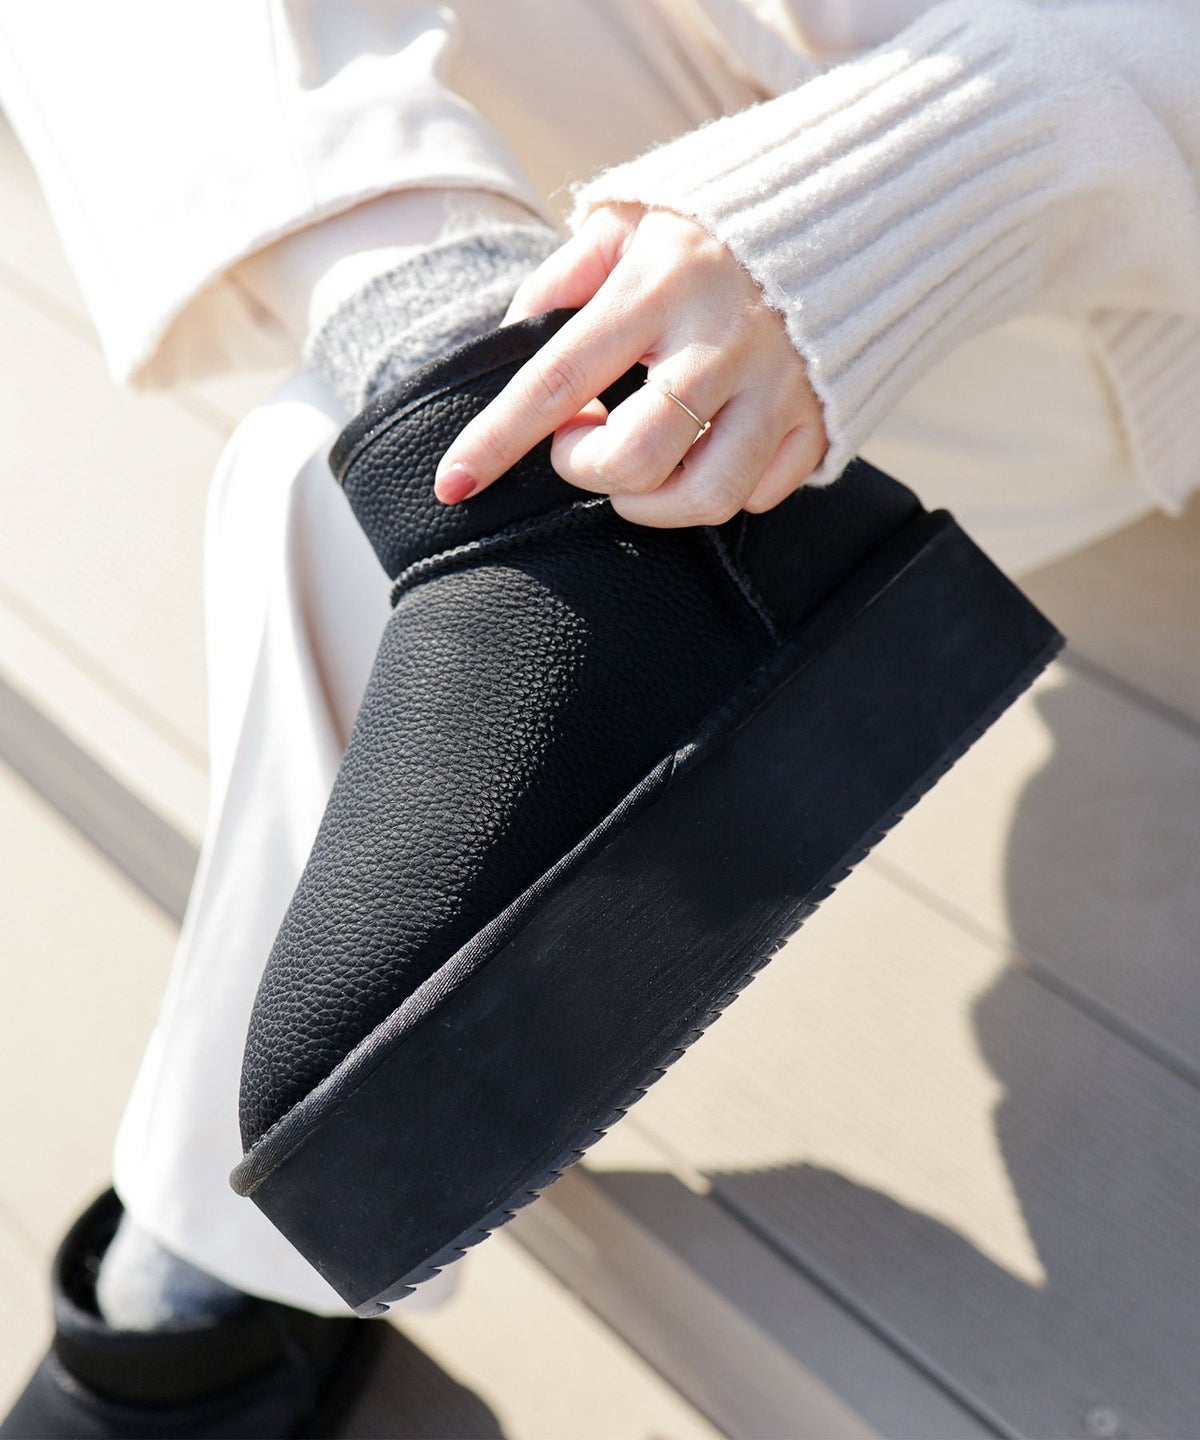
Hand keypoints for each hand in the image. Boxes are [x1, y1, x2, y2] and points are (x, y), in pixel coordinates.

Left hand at [434, 202, 826, 525]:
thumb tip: (512, 335)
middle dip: (587, 470)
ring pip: (706, 494)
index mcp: (658, 284)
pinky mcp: (818, 415)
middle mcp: (721, 339)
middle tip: (582, 444)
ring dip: (651, 504)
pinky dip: (720, 493)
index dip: (497, 440)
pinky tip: (702, 456)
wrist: (846, 202)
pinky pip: (760, 495)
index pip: (557, 379)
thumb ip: (565, 273)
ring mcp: (778, 384)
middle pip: (635, 458)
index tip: (453, 484)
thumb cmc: (711, 222)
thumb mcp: (628, 218)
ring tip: (638, 471)